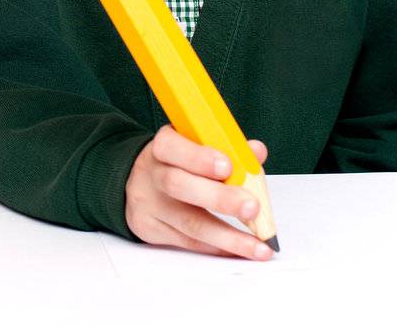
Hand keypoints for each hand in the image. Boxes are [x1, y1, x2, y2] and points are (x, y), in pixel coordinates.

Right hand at [123, 123, 272, 259]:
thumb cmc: (178, 162)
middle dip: (219, 198)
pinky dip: (218, 247)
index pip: (173, 147)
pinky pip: (189, 242)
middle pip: (179, 186)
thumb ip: (228, 147)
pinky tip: (240, 250)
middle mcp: (152, 175)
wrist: (138, 182)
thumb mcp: (196, 145)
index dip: (199, 158)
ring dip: (228, 236)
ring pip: (188, 222)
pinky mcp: (152, 230)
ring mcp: (150, 205)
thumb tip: (256, 151)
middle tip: (252, 207)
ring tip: (259, 246)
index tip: (228, 167)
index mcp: (164, 147)